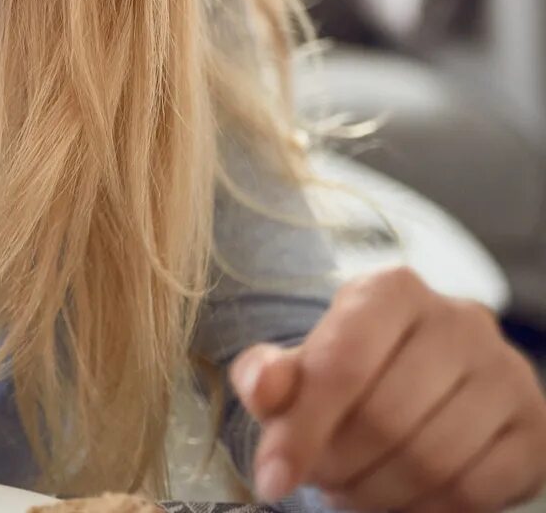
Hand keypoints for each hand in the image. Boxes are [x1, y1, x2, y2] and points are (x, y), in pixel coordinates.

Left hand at [231, 267, 545, 511]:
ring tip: (351, 490)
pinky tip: (401, 498)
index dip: (301, 431)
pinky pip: (477, 487)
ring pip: (433, 459)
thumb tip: (262, 388)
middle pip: (386, 418)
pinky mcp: (535, 425)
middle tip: (320, 479)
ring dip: (378, 493)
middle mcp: (459, 320)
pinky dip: (428, 508)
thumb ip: (269, 376)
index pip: (342, 364)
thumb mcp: (297, 366)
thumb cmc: (349, 371)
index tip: (272, 479)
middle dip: (338, 466)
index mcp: (391, 290)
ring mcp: (507, 372)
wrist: (420, 380)